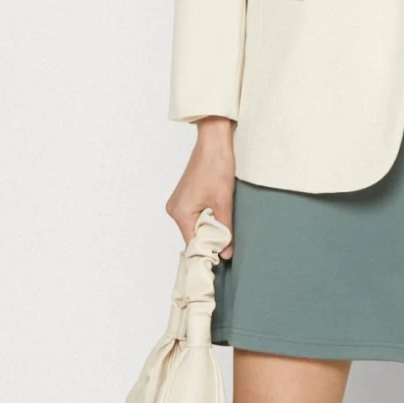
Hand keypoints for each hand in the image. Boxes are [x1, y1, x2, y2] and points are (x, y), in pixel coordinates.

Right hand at [167, 117, 235, 257]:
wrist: (213, 142)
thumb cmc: (216, 167)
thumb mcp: (224, 202)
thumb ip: (225, 230)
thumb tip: (227, 253)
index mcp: (180, 213)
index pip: (193, 243)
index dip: (207, 252)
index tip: (221, 260)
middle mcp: (174, 210)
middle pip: (193, 235)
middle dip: (210, 239)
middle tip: (229, 240)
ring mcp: (178, 203)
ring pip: (195, 226)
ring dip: (210, 227)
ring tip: (224, 220)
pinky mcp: (185, 197)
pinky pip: (195, 216)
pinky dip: (207, 218)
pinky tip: (218, 211)